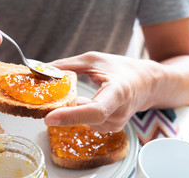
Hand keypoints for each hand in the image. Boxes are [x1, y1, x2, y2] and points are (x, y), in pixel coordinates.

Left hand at [44, 51, 162, 131]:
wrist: (146, 83)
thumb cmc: (121, 68)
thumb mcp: (94, 60)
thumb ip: (68, 65)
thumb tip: (43, 69)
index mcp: (118, 92)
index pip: (95, 110)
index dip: (70, 115)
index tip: (49, 118)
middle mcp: (119, 113)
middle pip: (85, 118)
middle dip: (62, 111)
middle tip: (43, 102)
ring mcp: (116, 124)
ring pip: (82, 120)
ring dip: (69, 109)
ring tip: (68, 95)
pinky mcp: (110, 128)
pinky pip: (86, 121)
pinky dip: (77, 112)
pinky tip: (78, 101)